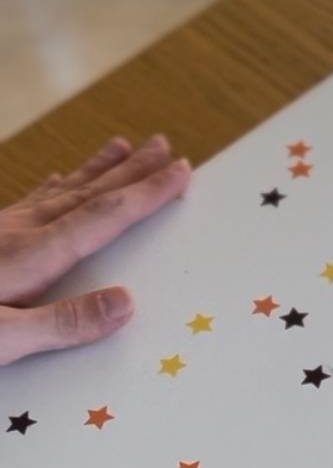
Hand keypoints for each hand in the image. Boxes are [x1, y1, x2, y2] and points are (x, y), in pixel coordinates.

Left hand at [0, 135, 190, 365]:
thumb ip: (61, 323)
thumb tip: (126, 302)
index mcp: (31, 257)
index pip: (102, 217)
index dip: (146, 193)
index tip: (181, 170)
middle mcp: (17, 233)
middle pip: (87, 194)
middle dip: (132, 171)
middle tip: (166, 146)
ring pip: (60, 190)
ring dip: (97, 169)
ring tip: (124, 145)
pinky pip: (30, 200)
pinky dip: (55, 185)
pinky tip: (59, 180)